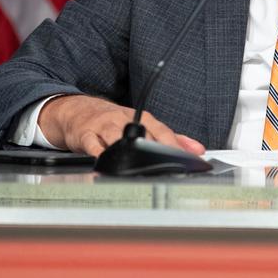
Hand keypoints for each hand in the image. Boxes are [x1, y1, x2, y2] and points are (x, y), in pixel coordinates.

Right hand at [37, 95, 205, 157]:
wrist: (79, 111)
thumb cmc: (114, 121)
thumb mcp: (143, 125)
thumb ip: (170, 138)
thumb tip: (197, 149)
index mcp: (141, 118)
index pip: (162, 131)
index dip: (175, 145)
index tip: (188, 158)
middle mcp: (124, 119)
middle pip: (142, 134)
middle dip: (154, 150)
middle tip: (166, 166)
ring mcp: (104, 126)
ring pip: (117, 137)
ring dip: (127, 151)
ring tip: (137, 165)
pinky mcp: (86, 134)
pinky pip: (93, 145)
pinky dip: (100, 155)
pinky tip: (106, 164)